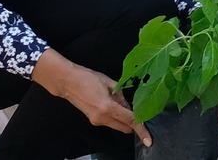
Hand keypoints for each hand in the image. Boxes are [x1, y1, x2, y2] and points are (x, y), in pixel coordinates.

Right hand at [32, 50, 149, 142]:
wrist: (68, 83)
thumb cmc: (89, 79)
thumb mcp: (111, 84)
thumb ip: (123, 98)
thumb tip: (132, 108)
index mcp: (108, 108)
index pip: (130, 121)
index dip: (141, 130)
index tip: (149, 139)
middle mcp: (102, 118)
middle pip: (125, 128)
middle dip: (135, 123)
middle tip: (140, 110)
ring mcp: (96, 121)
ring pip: (118, 126)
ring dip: (125, 119)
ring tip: (122, 101)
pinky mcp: (93, 121)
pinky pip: (111, 122)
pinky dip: (117, 117)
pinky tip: (115, 104)